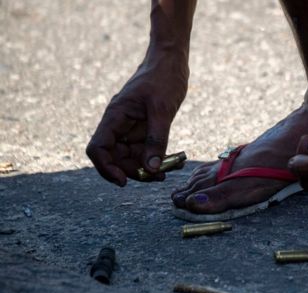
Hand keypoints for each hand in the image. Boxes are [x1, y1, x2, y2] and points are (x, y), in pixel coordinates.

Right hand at [86, 52, 187, 185]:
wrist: (171, 62)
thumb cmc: (163, 78)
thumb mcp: (162, 110)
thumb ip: (157, 139)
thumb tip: (151, 169)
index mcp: (115, 117)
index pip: (98, 149)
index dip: (106, 168)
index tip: (124, 181)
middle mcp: (119, 125)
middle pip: (115, 158)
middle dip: (133, 171)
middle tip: (158, 178)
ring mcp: (131, 128)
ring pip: (131, 157)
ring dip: (148, 168)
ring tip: (169, 171)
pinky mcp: (144, 129)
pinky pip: (146, 150)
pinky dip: (157, 159)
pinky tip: (173, 163)